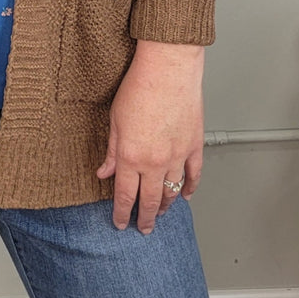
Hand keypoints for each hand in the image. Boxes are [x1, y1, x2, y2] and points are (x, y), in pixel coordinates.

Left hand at [95, 40, 204, 232]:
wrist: (168, 69)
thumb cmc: (139, 87)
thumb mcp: (115, 120)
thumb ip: (112, 151)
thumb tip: (104, 172)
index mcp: (131, 157)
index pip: (125, 196)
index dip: (122, 213)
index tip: (120, 223)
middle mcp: (154, 162)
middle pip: (150, 201)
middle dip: (145, 218)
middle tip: (143, 228)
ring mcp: (177, 156)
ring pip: (172, 192)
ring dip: (166, 206)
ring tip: (161, 214)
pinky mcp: (194, 146)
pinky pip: (193, 175)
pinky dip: (190, 188)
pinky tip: (185, 195)